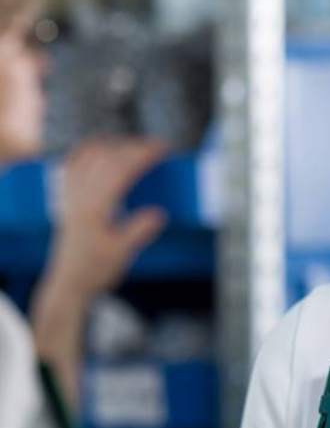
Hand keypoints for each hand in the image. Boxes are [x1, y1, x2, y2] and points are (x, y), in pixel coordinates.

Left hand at [31, 136, 169, 409]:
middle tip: (158, 147)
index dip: (143, 154)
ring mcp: (71, 194)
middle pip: (108, 156)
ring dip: (115, 145)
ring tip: (136, 147)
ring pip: (90, 155)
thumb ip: (139, 231)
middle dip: (134, 146)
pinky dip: (90, 151)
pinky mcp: (67, 197)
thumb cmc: (96, 269)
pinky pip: (74, 163)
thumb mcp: (122, 253)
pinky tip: (103, 149)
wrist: (68, 282)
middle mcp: (80, 196)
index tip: (163, 149)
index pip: (120, 169)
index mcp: (94, 207)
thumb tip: (159, 212)